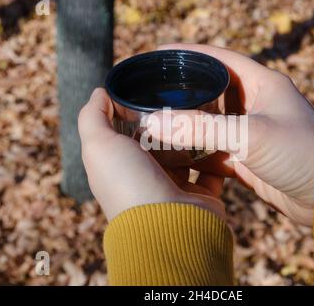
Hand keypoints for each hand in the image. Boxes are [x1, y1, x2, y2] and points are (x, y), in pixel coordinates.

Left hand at [78, 88, 225, 220]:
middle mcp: (145, 178)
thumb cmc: (129, 184)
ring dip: (194, 135)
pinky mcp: (200, 194)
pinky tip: (220, 134)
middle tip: (184, 96)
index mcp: (120, 166)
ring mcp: (174, 187)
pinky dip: (217, 155)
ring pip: (186, 153)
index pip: (127, 132)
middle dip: (169, 121)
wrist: (168, 227)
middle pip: (159, 141)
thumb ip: (92, 117)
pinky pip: (211, 169)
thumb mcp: (98, 146)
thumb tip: (99, 93)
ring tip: (205, 110)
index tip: (150, 87)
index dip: (135, 111)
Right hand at [146, 44, 313, 225]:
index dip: (190, 54)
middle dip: (184, 94)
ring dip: (188, 127)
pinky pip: (214, 152)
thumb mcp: (250, 135)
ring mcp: (251, 134)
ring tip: (156, 125)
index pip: (220, 59)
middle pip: (212, 92)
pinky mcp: (248, 159)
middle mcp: (256, 105)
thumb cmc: (301, 154)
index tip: (161, 54)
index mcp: (262, 85)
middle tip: (153, 95)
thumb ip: (202, 128)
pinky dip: (196, 155)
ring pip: (211, 125)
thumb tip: (155, 123)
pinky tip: (175, 157)